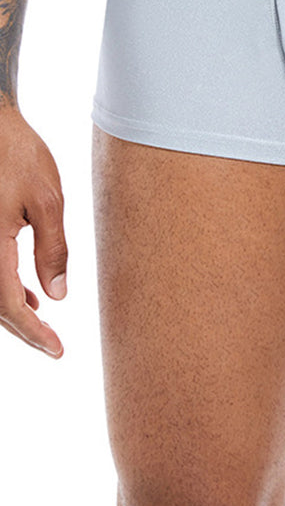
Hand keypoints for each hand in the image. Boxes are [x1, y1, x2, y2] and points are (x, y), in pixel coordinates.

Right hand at [0, 105, 66, 356]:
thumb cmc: (17, 154)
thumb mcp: (48, 200)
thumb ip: (53, 249)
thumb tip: (57, 296)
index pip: (9, 305)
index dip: (33, 333)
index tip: (57, 350)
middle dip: (22, 327)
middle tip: (51, 344)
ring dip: (10, 309)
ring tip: (41, 318)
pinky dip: (1, 288)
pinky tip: (27, 289)